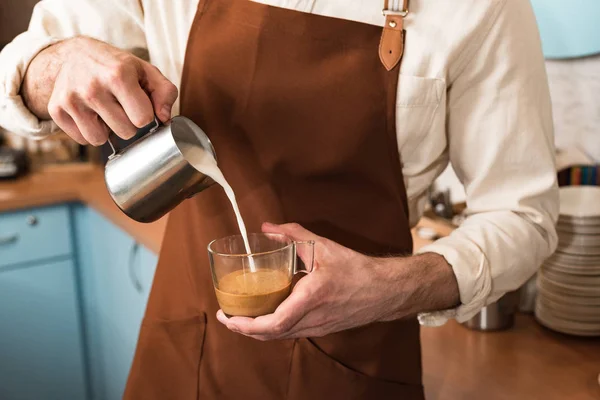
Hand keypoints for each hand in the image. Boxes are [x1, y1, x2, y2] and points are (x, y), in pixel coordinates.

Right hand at [22, 36, 177, 144]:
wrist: (74, 55)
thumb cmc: (116, 66)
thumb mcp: (146, 71)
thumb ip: (165, 92)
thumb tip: (164, 118)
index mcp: (118, 75)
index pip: (143, 119)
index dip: (145, 114)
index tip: (139, 104)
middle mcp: (93, 88)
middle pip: (126, 132)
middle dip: (128, 123)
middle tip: (121, 106)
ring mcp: (72, 99)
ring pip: (100, 140)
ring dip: (107, 130)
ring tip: (105, 111)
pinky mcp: (56, 109)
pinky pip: (82, 139)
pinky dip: (88, 131)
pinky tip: (90, 113)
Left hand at [217, 223, 459, 340]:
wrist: (385, 290)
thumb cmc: (356, 269)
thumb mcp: (323, 246)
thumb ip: (292, 235)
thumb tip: (266, 228)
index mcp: (311, 299)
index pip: (274, 323)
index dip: (246, 326)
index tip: (228, 317)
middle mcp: (313, 319)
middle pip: (271, 335)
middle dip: (244, 330)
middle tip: (227, 317)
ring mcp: (318, 328)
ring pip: (281, 336)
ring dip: (258, 330)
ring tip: (242, 317)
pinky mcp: (322, 329)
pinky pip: (292, 332)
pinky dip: (274, 328)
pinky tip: (267, 315)